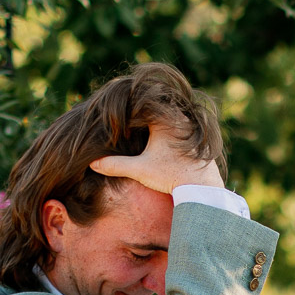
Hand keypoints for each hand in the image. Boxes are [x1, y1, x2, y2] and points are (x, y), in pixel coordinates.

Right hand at [89, 123, 222, 195]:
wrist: (201, 187)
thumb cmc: (170, 175)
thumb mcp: (140, 170)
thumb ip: (116, 165)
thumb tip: (93, 164)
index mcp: (165, 120)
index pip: (144, 107)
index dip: (131, 113)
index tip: (122, 121)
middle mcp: (180, 119)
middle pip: (159, 110)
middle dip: (146, 116)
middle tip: (132, 122)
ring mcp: (192, 127)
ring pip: (173, 117)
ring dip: (161, 122)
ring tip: (147, 132)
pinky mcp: (199, 137)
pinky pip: (184, 127)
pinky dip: (173, 130)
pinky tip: (165, 141)